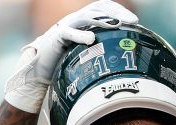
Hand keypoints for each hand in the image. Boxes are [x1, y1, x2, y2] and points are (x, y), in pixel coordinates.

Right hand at [4, 0, 138, 111]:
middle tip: (132, 21)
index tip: (135, 21)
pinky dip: (80, 35)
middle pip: (98, 7)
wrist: (40, 66)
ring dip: (102, 19)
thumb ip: (100, 47)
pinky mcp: (56, 38)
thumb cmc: (65, 59)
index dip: (118, 10)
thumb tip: (123, 53)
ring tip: (118, 25)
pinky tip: (91, 39)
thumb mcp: (85, 50)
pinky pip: (68, 33)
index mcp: (83, 20)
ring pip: (85, 16)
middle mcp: (75, 19)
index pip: (103, 7)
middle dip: (116, 12)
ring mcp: (66, 26)